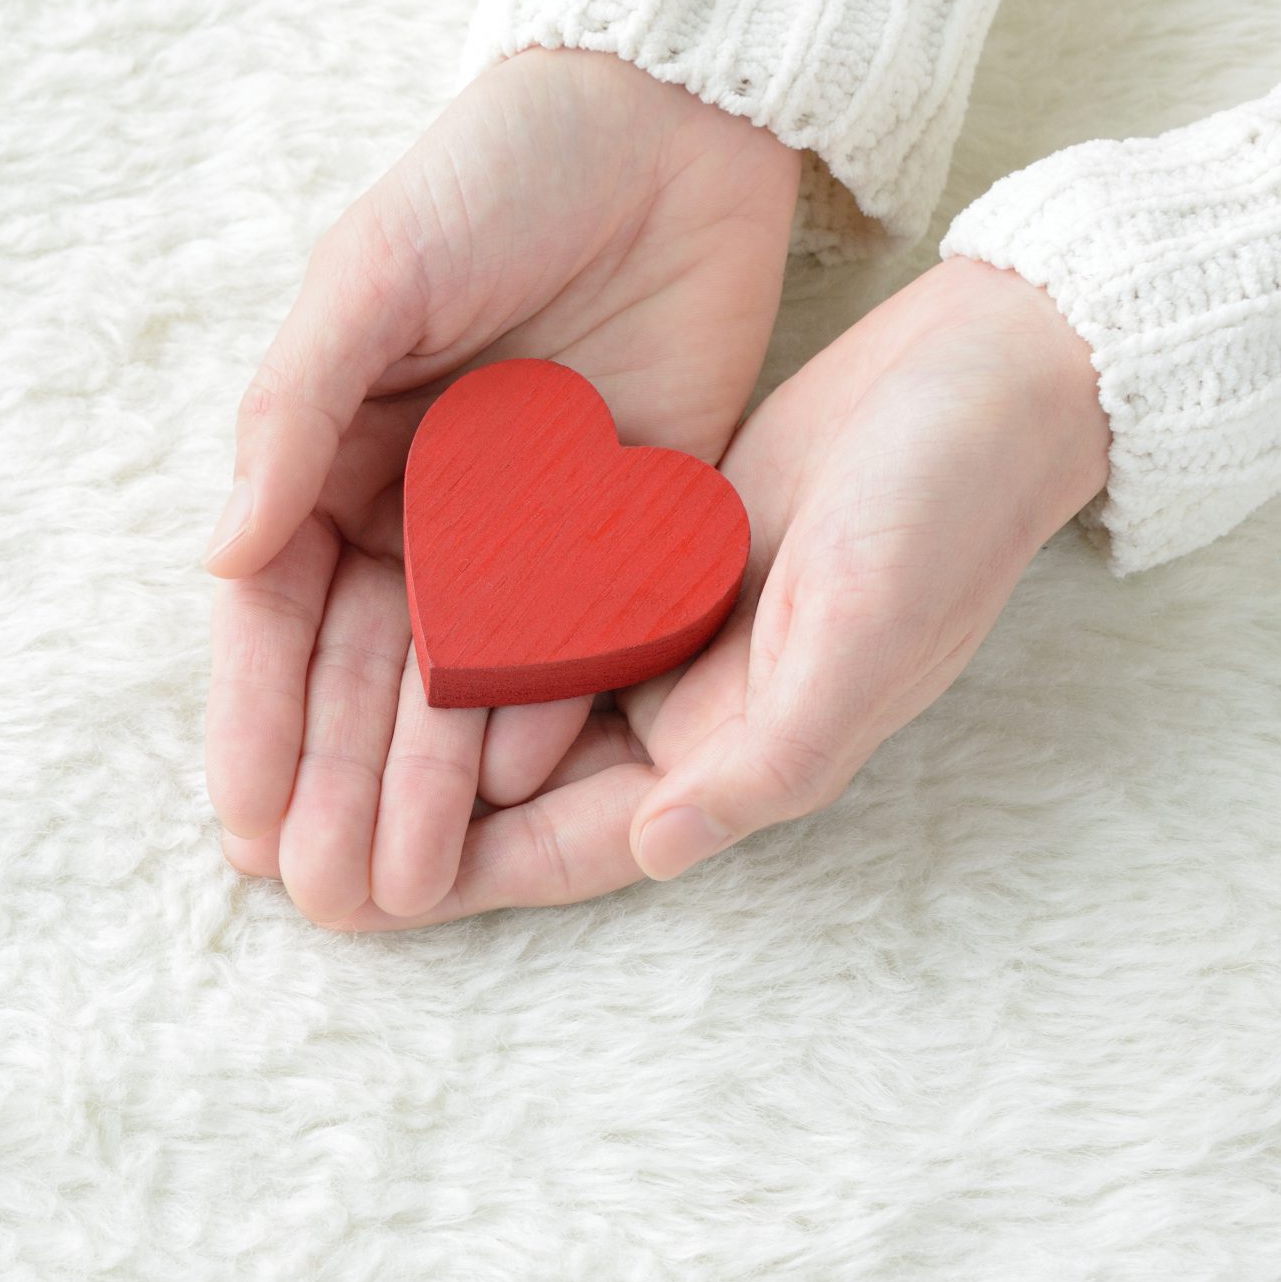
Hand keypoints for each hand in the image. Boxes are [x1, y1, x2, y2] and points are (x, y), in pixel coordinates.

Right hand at [203, 47, 799, 922]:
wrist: (672, 120)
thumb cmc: (494, 175)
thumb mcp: (374, 275)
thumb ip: (295, 408)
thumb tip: (219, 551)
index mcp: (333, 452)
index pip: (277, 613)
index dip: (254, 718)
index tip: (239, 822)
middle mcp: (416, 509)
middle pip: (361, 675)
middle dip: (335, 783)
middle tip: (324, 894)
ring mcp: (517, 532)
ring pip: (456, 688)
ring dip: (425, 786)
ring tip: (404, 887)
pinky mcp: (620, 534)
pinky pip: (573, 649)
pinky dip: (539, 722)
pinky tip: (513, 802)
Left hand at [296, 256, 1110, 927]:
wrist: (991, 376)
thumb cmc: (945, 511)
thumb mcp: (865, 636)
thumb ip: (771, 752)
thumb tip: (662, 846)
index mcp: (744, 753)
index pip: (583, 841)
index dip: (473, 877)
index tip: (356, 906)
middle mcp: (695, 710)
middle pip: (527, 792)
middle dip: (415, 819)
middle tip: (289, 847)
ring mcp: (668, 630)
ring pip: (516, 706)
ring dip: (415, 731)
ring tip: (298, 747)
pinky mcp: (650, 550)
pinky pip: (533, 608)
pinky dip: (457, 627)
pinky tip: (362, 616)